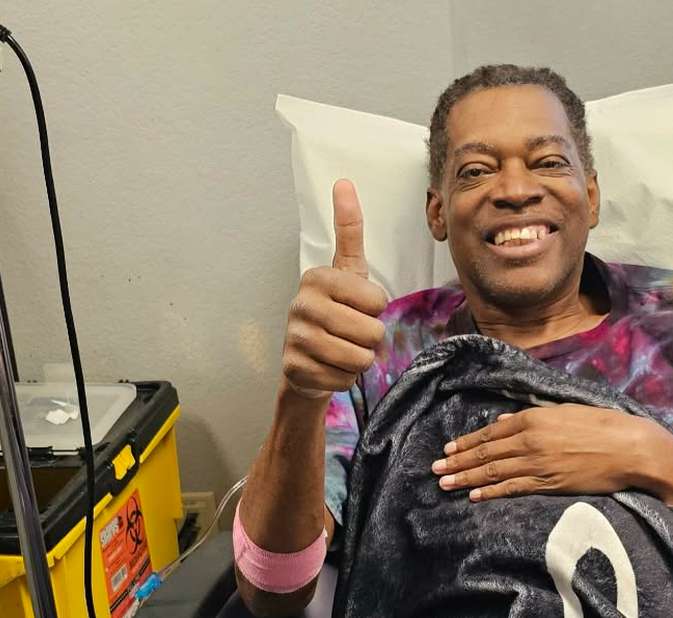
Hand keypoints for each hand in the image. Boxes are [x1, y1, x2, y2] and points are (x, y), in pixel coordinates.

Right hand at [282, 180, 387, 399]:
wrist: (304, 359)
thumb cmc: (334, 311)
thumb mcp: (346, 270)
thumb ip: (348, 230)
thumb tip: (344, 181)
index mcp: (317, 277)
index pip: (377, 301)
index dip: (375, 309)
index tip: (356, 306)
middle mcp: (302, 305)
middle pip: (372, 332)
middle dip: (370, 339)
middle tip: (350, 333)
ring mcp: (295, 339)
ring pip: (360, 359)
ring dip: (359, 360)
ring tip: (341, 349)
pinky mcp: (295, 370)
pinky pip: (344, 380)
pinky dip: (343, 378)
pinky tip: (328, 367)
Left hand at [431, 405, 672, 501]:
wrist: (631, 448)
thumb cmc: (605, 425)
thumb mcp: (567, 410)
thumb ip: (537, 416)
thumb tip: (510, 422)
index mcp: (533, 418)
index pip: (491, 432)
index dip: (468, 441)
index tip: (449, 448)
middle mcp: (530, 440)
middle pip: (486, 452)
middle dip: (458, 461)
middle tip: (435, 468)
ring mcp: (537, 464)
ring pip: (493, 471)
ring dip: (465, 477)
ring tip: (444, 482)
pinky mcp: (549, 484)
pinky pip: (512, 489)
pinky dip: (490, 492)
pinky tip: (473, 496)